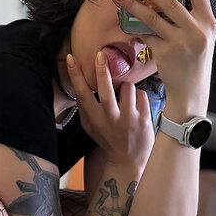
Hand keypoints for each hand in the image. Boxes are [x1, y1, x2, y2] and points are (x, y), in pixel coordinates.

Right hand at [66, 53, 154, 172]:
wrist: (128, 160)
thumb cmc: (107, 139)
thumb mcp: (90, 126)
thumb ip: (84, 107)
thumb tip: (78, 81)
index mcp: (94, 119)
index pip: (82, 94)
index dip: (75, 75)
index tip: (71, 58)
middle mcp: (111, 119)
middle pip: (105, 91)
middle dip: (102, 71)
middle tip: (100, 55)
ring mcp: (129, 120)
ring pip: (128, 87)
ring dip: (126, 87)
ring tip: (125, 98)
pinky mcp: (144, 119)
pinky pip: (142, 94)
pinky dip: (138, 96)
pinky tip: (136, 107)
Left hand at [113, 0, 215, 115]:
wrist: (192, 93)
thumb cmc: (193, 62)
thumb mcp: (199, 38)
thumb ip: (189, 18)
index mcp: (208, 22)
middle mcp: (197, 30)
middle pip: (170, 1)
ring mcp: (181, 42)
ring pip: (151, 17)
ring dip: (131, 4)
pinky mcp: (165, 53)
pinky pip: (145, 35)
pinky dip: (134, 27)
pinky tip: (124, 20)